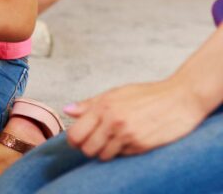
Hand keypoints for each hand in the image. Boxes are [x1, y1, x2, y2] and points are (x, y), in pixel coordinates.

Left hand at [64, 77, 208, 159]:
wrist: (182, 98)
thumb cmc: (149, 95)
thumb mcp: (117, 93)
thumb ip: (90, 104)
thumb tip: (67, 110)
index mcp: (103, 106)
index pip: (75, 134)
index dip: (74, 140)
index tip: (80, 139)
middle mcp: (112, 121)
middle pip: (87, 149)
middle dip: (90, 148)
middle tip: (98, 141)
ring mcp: (127, 134)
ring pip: (103, 156)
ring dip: (107, 151)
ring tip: (116, 140)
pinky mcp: (142, 145)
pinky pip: (123, 156)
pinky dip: (124, 151)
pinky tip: (133, 139)